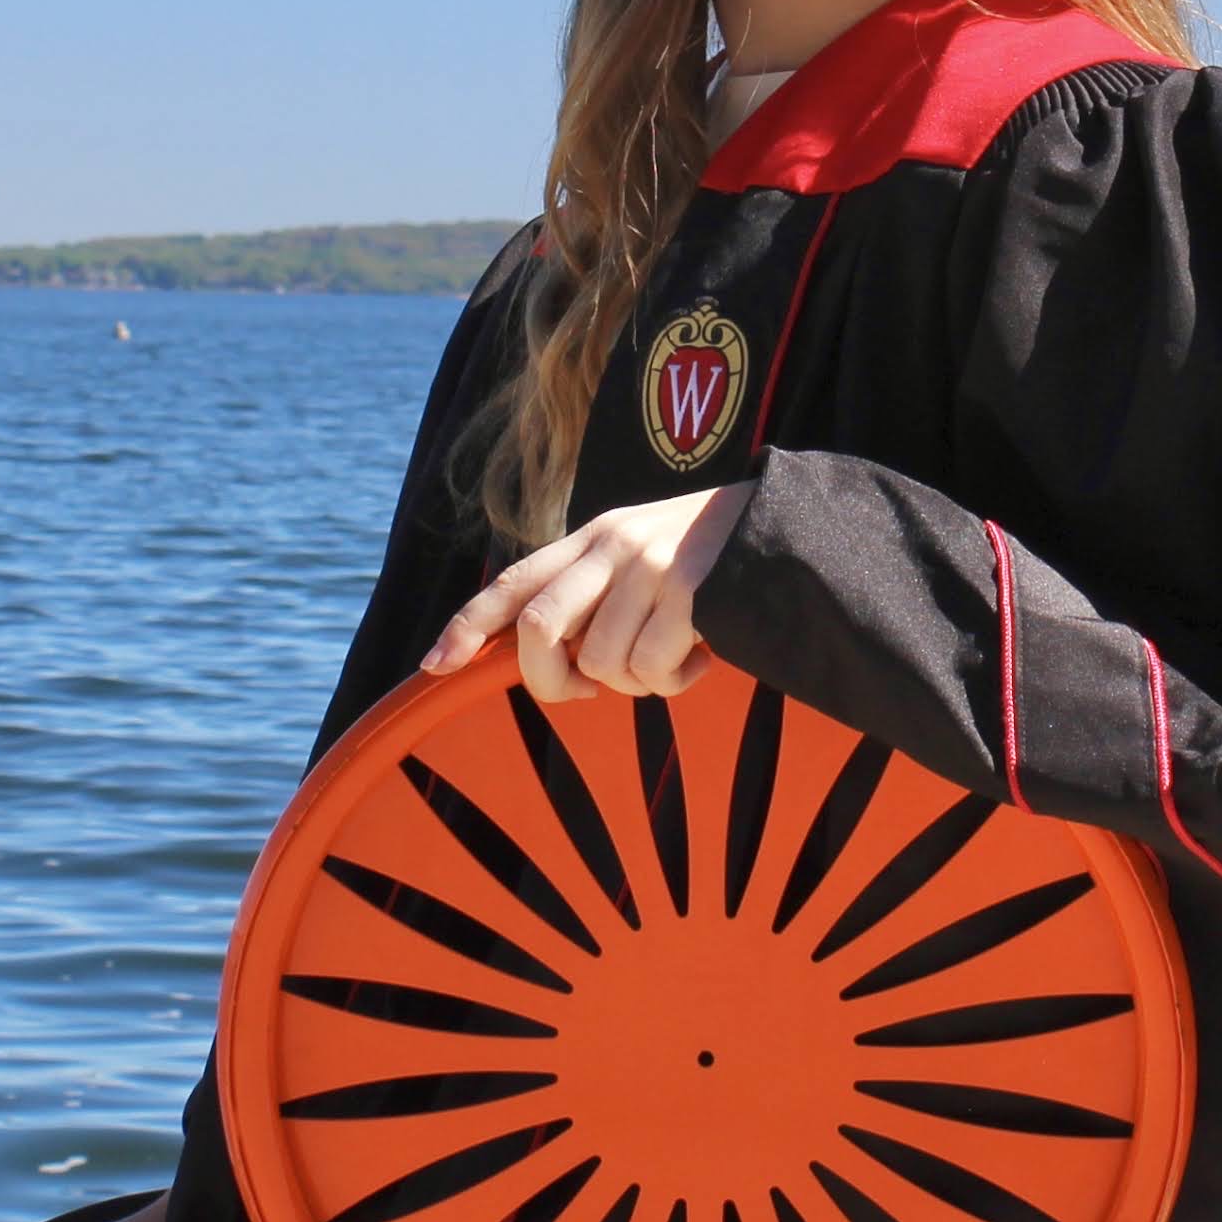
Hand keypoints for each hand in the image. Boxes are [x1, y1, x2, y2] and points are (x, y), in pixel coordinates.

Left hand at [426, 483, 751, 702]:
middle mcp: (613, 544)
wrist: (786, 529)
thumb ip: (593, 594)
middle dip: (549, 679)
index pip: (514, 581)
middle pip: (538, 627)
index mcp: (593, 536)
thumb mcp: (640, 558)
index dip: (468, 625)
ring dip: (634, 685)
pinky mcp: (689, 592)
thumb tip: (544, 662)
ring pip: (602, 663)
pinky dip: (674, 681)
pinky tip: (701, 656)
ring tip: (670, 659)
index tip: (435, 666)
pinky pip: (653, 670)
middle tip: (583, 693)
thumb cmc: (707, 561)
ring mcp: (651, 567)